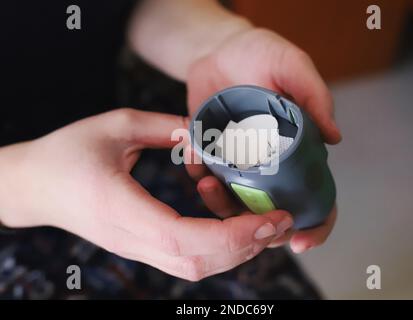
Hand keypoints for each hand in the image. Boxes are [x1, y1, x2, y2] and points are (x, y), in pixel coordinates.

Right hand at [0, 108, 292, 280]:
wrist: (35, 186)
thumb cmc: (67, 152)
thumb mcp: (115, 125)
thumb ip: (164, 127)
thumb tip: (205, 133)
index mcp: (120, 207)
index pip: (185, 239)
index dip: (232, 236)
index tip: (268, 219)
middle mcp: (131, 238)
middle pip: (197, 263)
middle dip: (246, 248)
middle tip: (282, 221)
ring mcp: (135, 248)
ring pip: (195, 268)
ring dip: (236, 253)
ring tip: (267, 227)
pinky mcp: (140, 247)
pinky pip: (186, 260)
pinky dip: (218, 251)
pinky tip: (238, 230)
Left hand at [186, 28, 340, 252]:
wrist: (218, 50)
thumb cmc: (261, 54)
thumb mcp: (291, 66)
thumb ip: (314, 96)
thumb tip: (334, 138)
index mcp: (298, 149)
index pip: (317, 194)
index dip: (317, 223)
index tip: (303, 240)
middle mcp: (271, 164)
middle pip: (274, 212)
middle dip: (261, 227)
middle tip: (243, 221)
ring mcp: (240, 164)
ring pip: (237, 205)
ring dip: (222, 205)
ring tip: (208, 184)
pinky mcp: (213, 157)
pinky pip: (207, 181)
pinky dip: (200, 179)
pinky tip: (193, 160)